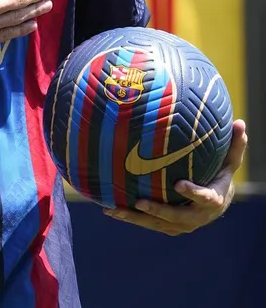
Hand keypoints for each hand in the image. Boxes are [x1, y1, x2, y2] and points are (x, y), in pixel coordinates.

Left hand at [105, 119, 247, 234]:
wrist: (216, 203)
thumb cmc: (219, 176)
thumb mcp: (229, 161)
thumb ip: (235, 144)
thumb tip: (240, 122)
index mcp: (212, 200)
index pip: (205, 197)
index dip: (193, 192)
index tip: (178, 183)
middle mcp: (197, 217)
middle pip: (177, 217)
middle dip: (158, 211)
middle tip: (140, 202)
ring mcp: (182, 225)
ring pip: (157, 224)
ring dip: (135, 218)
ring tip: (114, 209)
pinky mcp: (168, 227)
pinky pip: (148, 224)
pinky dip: (130, 218)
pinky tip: (109, 209)